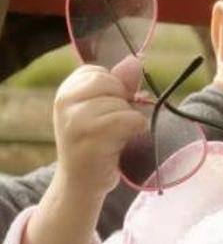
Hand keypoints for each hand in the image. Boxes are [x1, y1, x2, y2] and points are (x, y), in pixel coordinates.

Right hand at [53, 56, 147, 198]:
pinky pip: (132, 119)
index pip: (101, 72)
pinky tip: (120, 143)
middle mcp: (65, 101)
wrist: (80, 183)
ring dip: (127, 120)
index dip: (112, 90)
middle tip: (109, 126)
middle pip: (113, 83)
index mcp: (65, 91)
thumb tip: (135, 60)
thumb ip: (120, 83)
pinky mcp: (93, 136)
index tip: (100, 111)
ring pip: (123, 104)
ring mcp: (77, 119)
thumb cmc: (95, 142)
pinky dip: (135, 129)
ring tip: (111, 138)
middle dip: (121, 103)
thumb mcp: (103, 107)